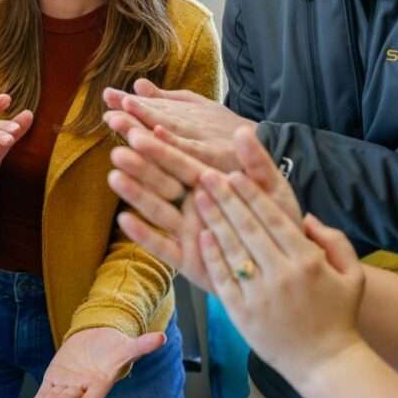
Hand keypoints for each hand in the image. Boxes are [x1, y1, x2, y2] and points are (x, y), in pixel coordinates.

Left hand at [27, 328, 166, 397]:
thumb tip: (161, 337)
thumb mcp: (126, 346)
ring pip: (55, 397)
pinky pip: (45, 392)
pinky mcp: (55, 378)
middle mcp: (82, 388)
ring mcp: (67, 384)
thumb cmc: (113, 347)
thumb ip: (141, 345)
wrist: (98, 339)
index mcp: (98, 385)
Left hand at [103, 79, 256, 172]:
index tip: (107, 96)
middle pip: (158, 117)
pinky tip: (158, 134)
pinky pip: (192, 150)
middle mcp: (190, 124)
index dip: (129, 103)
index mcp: (183, 114)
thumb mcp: (197, 110)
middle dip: (133, 111)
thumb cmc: (225, 130)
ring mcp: (201, 140)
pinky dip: (176, 142)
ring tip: (120, 118)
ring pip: (170, 131)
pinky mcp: (213, 156)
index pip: (152, 108)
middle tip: (110, 105)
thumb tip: (136, 84)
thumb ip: (165, 99)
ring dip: (144, 123)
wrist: (265, 147)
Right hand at [108, 126, 301, 292]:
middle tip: (118, 151)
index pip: (183, 161)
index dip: (163, 148)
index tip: (141, 131)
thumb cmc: (277, 223)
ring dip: (136, 193)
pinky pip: (161, 245)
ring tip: (115, 176)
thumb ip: (256, 162)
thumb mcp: (273, 189)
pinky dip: (144, 234)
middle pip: (163, 182)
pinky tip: (124, 220)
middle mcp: (194, 205)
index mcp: (212, 184)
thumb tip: (242, 131)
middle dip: (141, 167)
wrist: (282, 266)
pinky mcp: (185, 258)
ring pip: (158, 209)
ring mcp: (187, 231)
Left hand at [194, 164, 365, 388]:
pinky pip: (223, 278)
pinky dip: (211, 255)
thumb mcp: (353, 275)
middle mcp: (282, 275)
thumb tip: (307, 218)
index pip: (274, 220)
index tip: (235, 175)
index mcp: (308, 262)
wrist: (325, 363)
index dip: (252, 196)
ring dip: (213, 220)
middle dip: (226, 199)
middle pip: (248, 228)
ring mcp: (260, 295)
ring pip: (232, 249)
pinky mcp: (242, 313)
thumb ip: (335, 241)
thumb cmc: (339, 316)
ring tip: (198, 198)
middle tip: (207, 176)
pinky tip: (200, 235)